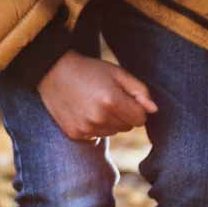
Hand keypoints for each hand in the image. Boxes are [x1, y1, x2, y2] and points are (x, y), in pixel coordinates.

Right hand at [38, 52, 157, 141]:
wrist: (53, 72)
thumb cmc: (90, 70)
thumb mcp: (117, 73)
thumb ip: (140, 91)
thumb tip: (154, 110)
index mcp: (112, 100)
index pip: (140, 118)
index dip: (136, 107)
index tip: (125, 96)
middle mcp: (99, 117)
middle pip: (127, 127)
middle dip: (122, 114)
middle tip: (106, 96)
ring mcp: (85, 128)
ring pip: (113, 133)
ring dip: (109, 121)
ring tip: (94, 103)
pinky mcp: (75, 134)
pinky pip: (97, 136)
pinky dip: (94, 126)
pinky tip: (83, 111)